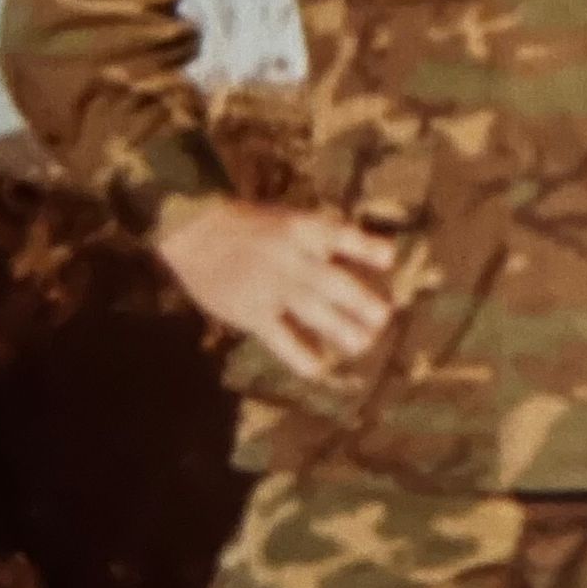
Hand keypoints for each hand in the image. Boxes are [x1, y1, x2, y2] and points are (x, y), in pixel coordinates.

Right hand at [151, 194, 398, 381]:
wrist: (196, 232)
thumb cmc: (252, 226)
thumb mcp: (289, 219)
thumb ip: (322, 240)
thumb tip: (364, 260)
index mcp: (304, 230)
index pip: (343, 238)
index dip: (368, 249)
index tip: (390, 259)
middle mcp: (292, 259)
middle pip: (334, 283)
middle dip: (362, 302)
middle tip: (383, 318)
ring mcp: (271, 288)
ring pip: (314, 313)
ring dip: (341, 330)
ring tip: (363, 344)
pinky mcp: (251, 313)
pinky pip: (280, 338)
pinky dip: (300, 355)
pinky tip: (318, 368)